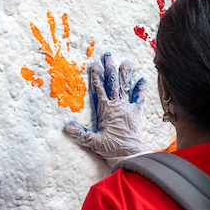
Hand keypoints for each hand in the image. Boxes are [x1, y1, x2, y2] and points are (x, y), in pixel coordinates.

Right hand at [64, 53, 148, 168]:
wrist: (132, 154)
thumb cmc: (113, 149)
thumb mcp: (94, 142)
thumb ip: (81, 134)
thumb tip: (66, 127)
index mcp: (106, 110)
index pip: (99, 90)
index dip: (96, 77)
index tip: (94, 64)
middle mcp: (117, 106)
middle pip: (113, 84)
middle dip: (110, 69)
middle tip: (108, 55)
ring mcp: (128, 108)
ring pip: (125, 87)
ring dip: (125, 74)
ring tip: (125, 62)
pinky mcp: (136, 113)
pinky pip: (139, 99)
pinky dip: (140, 89)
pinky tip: (143, 80)